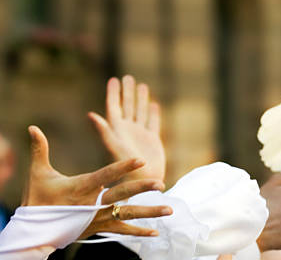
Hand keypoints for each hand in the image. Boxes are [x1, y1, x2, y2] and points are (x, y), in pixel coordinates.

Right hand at [23, 125, 172, 237]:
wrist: (36, 231)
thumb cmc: (38, 199)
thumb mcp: (39, 174)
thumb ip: (39, 150)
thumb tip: (32, 127)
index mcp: (82, 187)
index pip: (106, 173)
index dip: (123, 166)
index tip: (140, 158)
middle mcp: (94, 203)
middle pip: (122, 194)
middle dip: (142, 188)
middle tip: (160, 183)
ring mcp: (98, 217)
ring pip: (128, 214)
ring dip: (150, 212)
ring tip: (169, 209)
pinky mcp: (100, 228)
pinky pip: (123, 230)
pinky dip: (139, 232)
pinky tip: (155, 232)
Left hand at [88, 76, 165, 181]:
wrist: (144, 184)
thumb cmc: (126, 170)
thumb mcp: (113, 149)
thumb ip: (104, 132)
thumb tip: (91, 115)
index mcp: (117, 130)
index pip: (114, 107)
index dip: (113, 93)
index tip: (114, 79)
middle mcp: (128, 130)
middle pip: (127, 106)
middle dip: (127, 92)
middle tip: (127, 77)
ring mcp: (140, 135)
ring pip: (140, 112)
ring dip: (140, 99)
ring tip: (142, 85)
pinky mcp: (152, 140)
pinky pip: (153, 122)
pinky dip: (153, 113)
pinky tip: (153, 104)